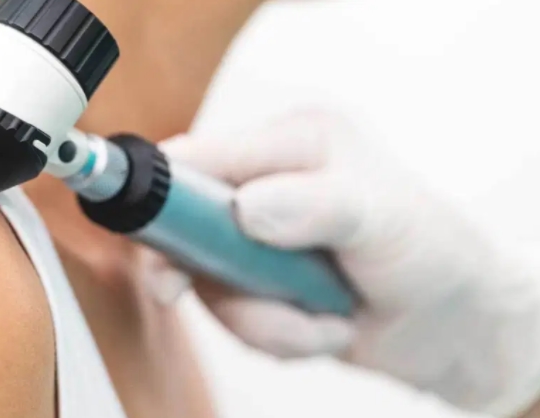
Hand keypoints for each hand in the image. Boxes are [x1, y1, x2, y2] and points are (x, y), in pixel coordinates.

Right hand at [160, 109, 539, 416]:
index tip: (169, 260)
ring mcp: (256, 237)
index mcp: (291, 142)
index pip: (199, 158)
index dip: (166, 202)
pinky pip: (235, 320)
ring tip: (328, 320)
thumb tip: (246, 208)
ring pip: (210, 288)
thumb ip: (319, 204)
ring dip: (267, 322)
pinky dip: (278, 337)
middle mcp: (266, 183)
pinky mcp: (257, 281)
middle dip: (227, 285)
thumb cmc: (432, 251)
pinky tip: (323, 328)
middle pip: (187, 232)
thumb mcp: (385, 217)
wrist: (451, 321)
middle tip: (265, 305)